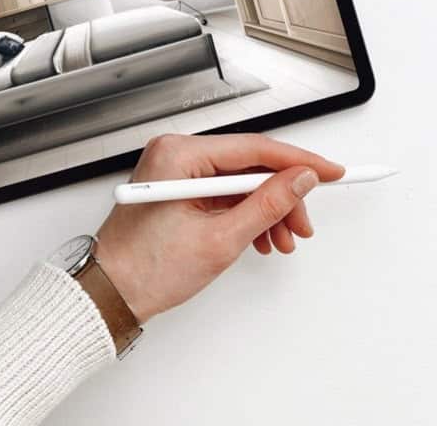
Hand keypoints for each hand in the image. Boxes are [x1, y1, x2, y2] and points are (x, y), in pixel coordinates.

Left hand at [95, 133, 344, 323]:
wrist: (111, 292)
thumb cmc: (147, 268)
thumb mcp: (221, 239)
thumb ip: (267, 205)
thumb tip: (299, 180)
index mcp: (179, 154)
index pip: (253, 148)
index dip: (297, 161)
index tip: (329, 170)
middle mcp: (175, 153)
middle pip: (247, 165)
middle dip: (281, 196)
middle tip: (302, 225)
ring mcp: (175, 170)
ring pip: (238, 181)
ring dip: (266, 209)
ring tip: (281, 240)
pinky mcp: (177, 187)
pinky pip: (222, 193)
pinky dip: (245, 214)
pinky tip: (259, 237)